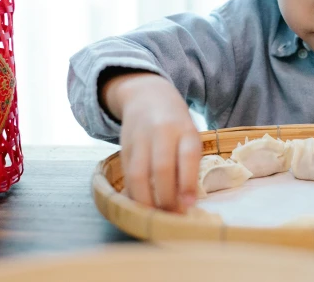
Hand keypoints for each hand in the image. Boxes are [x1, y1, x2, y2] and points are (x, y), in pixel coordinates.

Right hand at [103, 72, 201, 212]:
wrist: (147, 95)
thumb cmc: (176, 123)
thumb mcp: (189, 134)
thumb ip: (189, 162)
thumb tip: (186, 202)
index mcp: (184, 128)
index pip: (187, 155)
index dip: (187, 183)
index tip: (189, 206)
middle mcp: (161, 132)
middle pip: (161, 168)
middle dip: (166, 198)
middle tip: (173, 216)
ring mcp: (140, 139)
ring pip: (138, 174)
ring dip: (146, 201)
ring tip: (155, 216)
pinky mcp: (123, 147)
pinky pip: (126, 175)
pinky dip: (132, 194)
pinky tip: (140, 206)